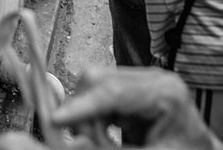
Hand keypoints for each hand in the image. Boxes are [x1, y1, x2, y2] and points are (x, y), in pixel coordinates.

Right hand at [52, 67, 222, 148]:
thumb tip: (73, 143)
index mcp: (166, 93)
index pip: (112, 90)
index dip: (81, 106)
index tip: (55, 120)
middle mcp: (154, 79)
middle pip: (98, 80)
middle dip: (82, 112)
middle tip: (81, 141)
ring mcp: (143, 83)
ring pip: (94, 87)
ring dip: (86, 116)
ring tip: (99, 143)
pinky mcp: (133, 93)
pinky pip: (100, 98)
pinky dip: (93, 118)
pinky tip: (102, 137)